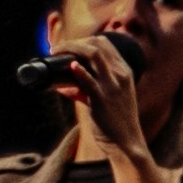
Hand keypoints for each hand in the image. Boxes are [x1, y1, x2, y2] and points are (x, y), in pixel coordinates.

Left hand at [45, 27, 150, 160]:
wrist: (126, 143)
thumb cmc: (115, 121)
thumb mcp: (108, 99)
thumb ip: (87, 89)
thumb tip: (64, 87)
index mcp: (124, 71)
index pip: (105, 43)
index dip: (84, 40)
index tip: (68, 46)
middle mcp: (120, 74)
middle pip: (97, 44)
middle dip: (74, 42)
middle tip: (58, 49)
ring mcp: (112, 86)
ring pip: (94, 54)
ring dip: (72, 48)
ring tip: (56, 52)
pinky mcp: (102, 99)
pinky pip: (89, 80)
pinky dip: (78, 71)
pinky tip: (70, 66)